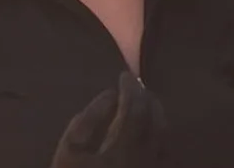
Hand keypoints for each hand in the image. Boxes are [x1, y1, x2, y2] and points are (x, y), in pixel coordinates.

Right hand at [50, 72, 166, 167]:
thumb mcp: (69, 151)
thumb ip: (87, 120)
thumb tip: (109, 95)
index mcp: (124, 147)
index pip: (135, 108)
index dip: (130, 88)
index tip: (122, 74)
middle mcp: (145, 158)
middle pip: (155, 119)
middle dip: (146, 98)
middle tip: (135, 85)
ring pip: (164, 135)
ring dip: (157, 113)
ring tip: (145, 101)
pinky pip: (164, 151)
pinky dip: (160, 133)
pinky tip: (151, 129)